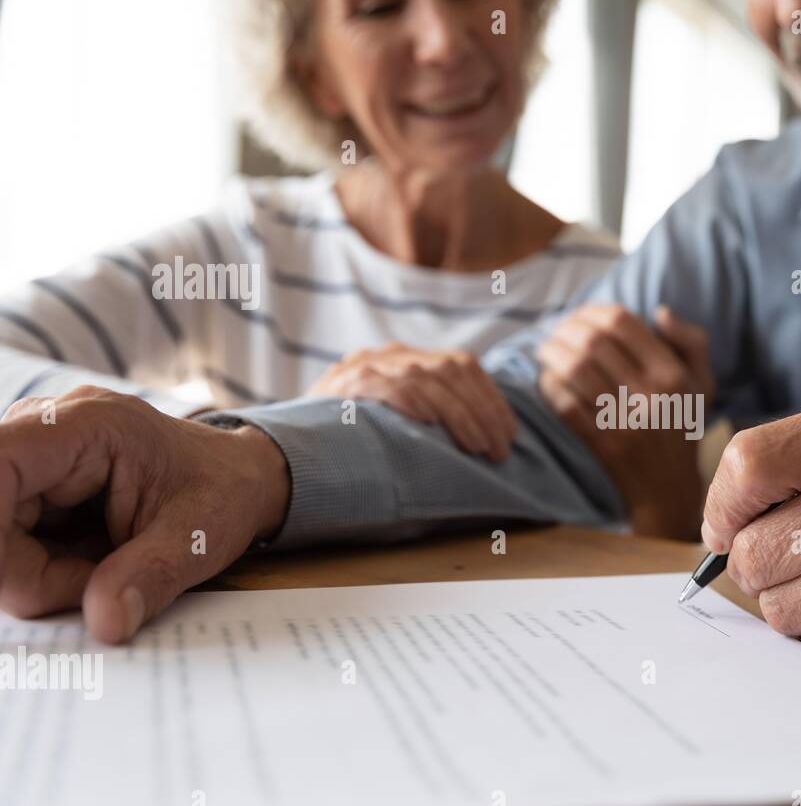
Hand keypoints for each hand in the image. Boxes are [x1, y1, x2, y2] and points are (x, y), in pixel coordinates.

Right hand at [0, 387, 289, 642]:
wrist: (235, 478)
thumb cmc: (222, 492)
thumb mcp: (199, 538)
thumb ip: (151, 576)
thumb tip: (105, 624)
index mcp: (87, 426)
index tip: (23, 586)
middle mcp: (44, 429)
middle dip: (29, 573)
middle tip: (97, 588)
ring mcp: (31, 457)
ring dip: (39, 576)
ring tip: (105, 570)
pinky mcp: (26, 486)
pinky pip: (6, 542)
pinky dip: (42, 571)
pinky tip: (90, 563)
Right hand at [308, 343, 515, 461]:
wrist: (284, 441)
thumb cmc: (351, 439)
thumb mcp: (394, 419)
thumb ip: (430, 414)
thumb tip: (487, 442)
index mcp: (406, 359)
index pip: (463, 365)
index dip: (492, 399)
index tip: (510, 433)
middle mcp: (390, 355)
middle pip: (452, 371)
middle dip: (484, 412)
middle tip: (500, 450)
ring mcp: (367, 365)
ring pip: (428, 379)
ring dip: (461, 416)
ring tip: (480, 448)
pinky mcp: (347, 383)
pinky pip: (390, 386)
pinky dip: (414, 402)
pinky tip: (432, 424)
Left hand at [537, 305, 713, 539]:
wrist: (668, 489)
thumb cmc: (681, 427)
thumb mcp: (702, 385)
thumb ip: (691, 343)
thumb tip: (659, 311)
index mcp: (672, 374)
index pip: (624, 323)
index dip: (594, 311)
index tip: (580, 315)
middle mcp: (650, 395)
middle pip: (594, 342)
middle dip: (566, 329)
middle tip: (555, 330)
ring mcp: (624, 421)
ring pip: (575, 369)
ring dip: (552, 353)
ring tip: (544, 349)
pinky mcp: (602, 443)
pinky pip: (565, 403)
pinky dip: (550, 385)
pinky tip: (546, 378)